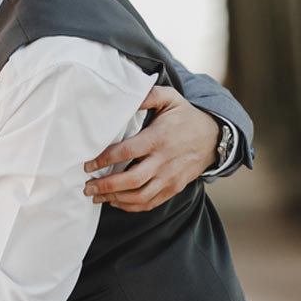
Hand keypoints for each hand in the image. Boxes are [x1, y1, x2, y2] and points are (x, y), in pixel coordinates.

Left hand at [82, 86, 220, 211]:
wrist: (214, 137)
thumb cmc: (185, 116)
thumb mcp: (169, 98)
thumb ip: (147, 95)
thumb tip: (126, 94)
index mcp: (158, 138)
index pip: (126, 152)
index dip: (104, 160)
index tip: (87, 164)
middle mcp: (164, 161)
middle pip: (132, 180)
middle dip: (106, 186)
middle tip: (86, 187)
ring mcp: (170, 178)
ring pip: (140, 196)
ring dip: (115, 199)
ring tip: (95, 196)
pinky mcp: (174, 188)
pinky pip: (151, 203)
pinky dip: (131, 206)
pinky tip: (115, 202)